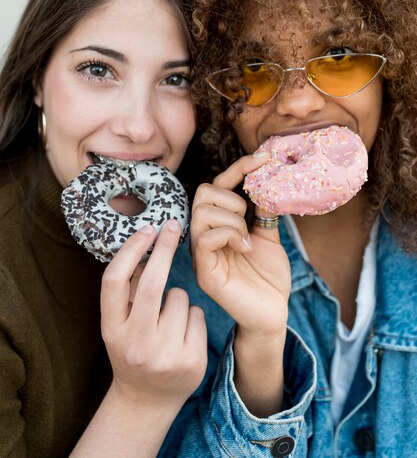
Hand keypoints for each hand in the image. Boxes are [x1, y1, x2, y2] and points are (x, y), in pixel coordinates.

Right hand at [100, 220, 207, 411]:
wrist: (147, 401)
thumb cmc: (133, 348)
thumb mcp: (119, 324)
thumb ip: (127, 290)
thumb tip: (144, 241)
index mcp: (111, 330)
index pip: (113, 281)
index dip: (130, 250)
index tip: (146, 228)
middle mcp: (135, 343)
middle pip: (150, 284)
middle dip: (164, 249)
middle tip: (172, 226)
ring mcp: (164, 355)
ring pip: (180, 297)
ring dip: (178, 297)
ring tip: (169, 320)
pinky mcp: (191, 362)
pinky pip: (198, 315)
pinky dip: (192, 316)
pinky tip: (183, 335)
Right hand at [191, 152, 290, 341]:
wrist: (273, 313)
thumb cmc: (268, 277)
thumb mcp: (268, 235)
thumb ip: (261, 210)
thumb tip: (266, 179)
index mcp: (218, 225)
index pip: (218, 186)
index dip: (238, 169)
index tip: (263, 159)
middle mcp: (204, 236)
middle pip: (202, 193)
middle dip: (231, 196)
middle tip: (249, 216)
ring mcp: (202, 254)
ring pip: (202, 213)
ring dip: (232, 219)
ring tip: (248, 237)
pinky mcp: (205, 271)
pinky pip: (205, 239)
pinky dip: (230, 235)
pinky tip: (246, 247)